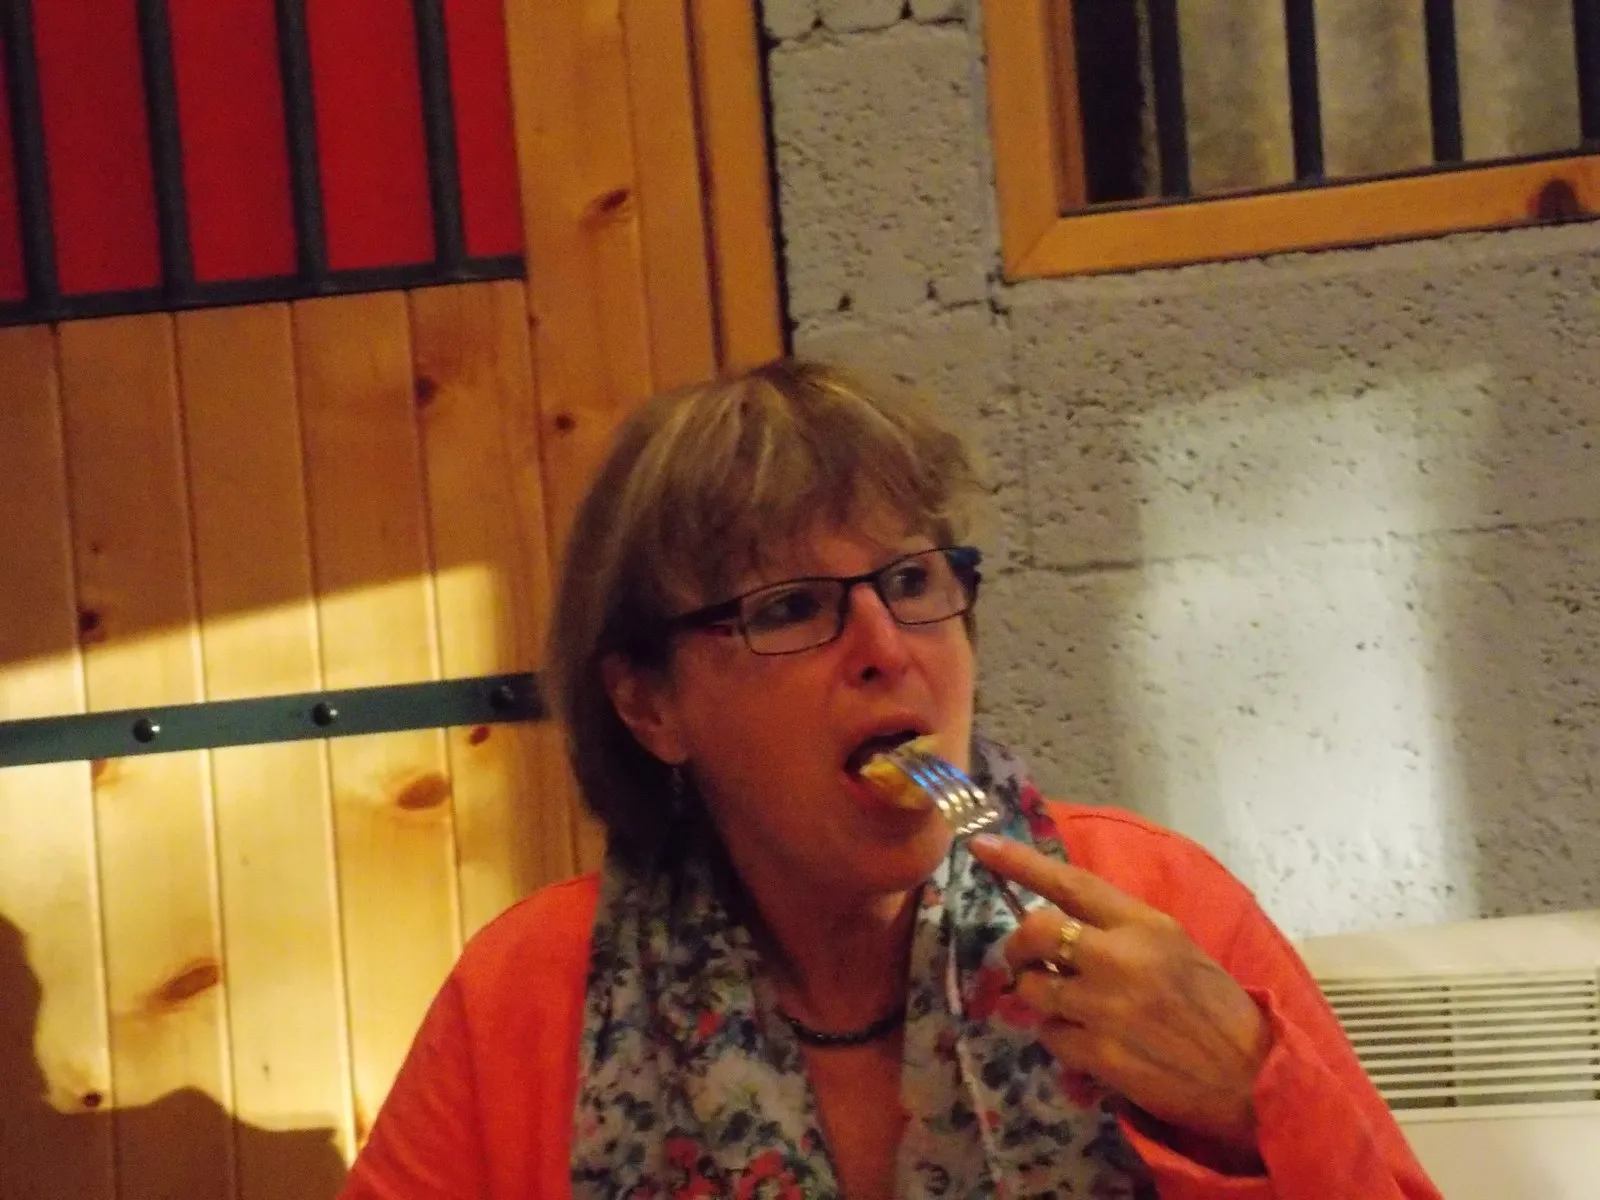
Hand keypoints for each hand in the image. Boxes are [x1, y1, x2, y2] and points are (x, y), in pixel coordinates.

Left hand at [969, 835, 1271, 1167]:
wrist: (1252, 1077)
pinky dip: (1057, 1037)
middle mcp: (1120, 958)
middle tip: (1027, 961)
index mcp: (1144, 924)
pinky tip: (1085, 1041)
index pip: (1069, 884)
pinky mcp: (1099, 1054)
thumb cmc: (1215, 1007)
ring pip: (1031, 988)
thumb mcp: (1176, 947)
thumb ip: (1120, 931)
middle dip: (1019, 946)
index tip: (981, 846)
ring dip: (1037, 996)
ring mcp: (1105, 1008)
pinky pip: (1048, 1034)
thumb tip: (1061, 921)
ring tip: (1067, 1006)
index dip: (1020, 863)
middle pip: (1035, 932)